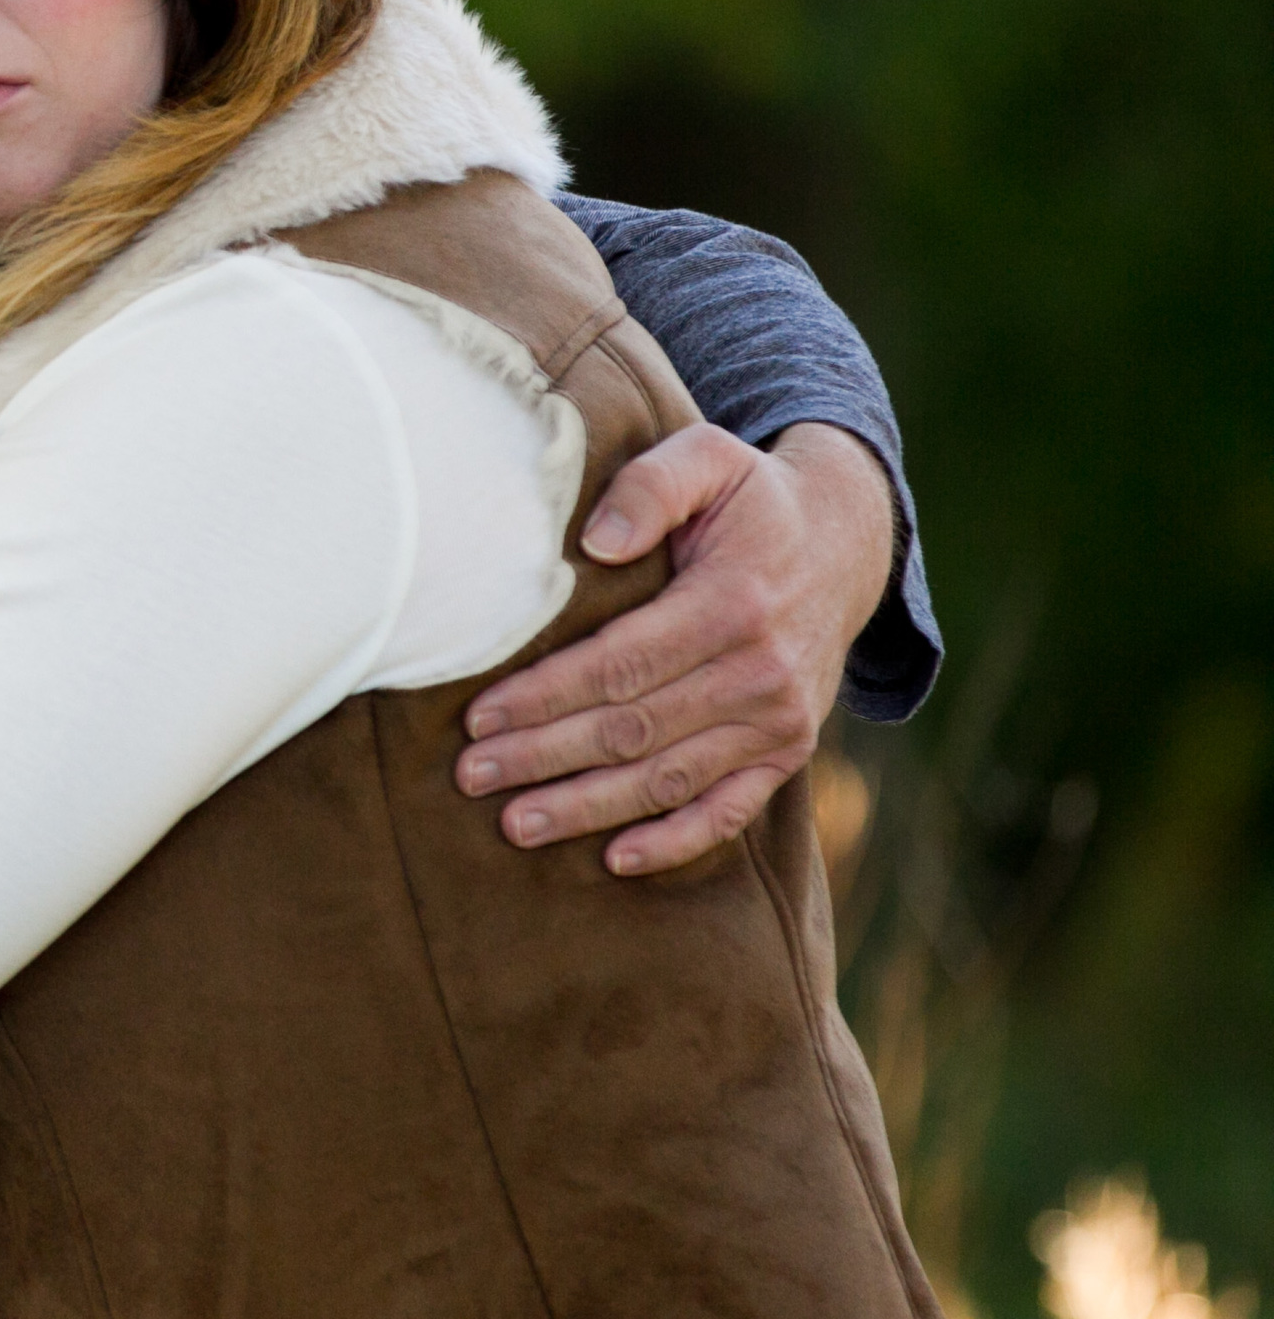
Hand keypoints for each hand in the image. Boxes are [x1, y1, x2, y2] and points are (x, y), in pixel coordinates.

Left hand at [458, 421, 894, 875]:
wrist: (846, 541)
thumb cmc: (751, 498)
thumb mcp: (707, 459)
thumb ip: (650, 487)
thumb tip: (593, 541)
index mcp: (733, 604)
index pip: (620, 665)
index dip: (546, 696)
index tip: (479, 717)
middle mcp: (762, 673)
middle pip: (633, 730)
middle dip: (545, 758)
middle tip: (472, 777)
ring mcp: (780, 721)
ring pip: (669, 778)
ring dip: (589, 807)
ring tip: (516, 823)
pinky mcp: (789, 751)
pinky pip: (731, 811)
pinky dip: (675, 841)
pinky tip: (614, 858)